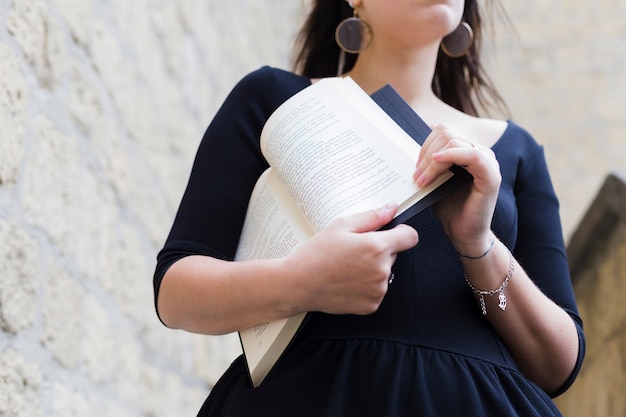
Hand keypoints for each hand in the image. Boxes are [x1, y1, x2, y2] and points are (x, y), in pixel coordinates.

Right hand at [285, 204, 417, 314]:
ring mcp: (377, 290)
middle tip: (353, 251)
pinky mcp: (371, 305)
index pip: (410, 237)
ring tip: (347, 267)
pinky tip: (347, 281)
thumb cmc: (316, 254)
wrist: (298, 284)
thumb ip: (372, 217)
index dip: (401, 232)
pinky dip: (366, 286)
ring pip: (385, 273)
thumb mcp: (341, 226)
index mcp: (376, 247)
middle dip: (379, 251)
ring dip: (372, 269)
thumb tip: (391, 208)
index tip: (392, 232)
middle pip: (393, 255)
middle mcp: (381, 270)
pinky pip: (377, 290)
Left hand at [412, 123, 500, 252]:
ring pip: (455, 141)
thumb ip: (430, 163)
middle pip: (447, 133)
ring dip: (432, 159)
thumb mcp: (435, 180)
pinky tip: (436, 163)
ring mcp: (488, 163)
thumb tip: (409, 147)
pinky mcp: (491, 176)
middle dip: (426, 152)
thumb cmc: (449, 208)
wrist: (463, 234)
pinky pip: (472, 155)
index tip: (415, 166)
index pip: (443, 131)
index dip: (425, 144)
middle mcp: (480, 153)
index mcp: (467, 151)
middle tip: (416, 175)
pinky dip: (452, 155)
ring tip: (422, 179)